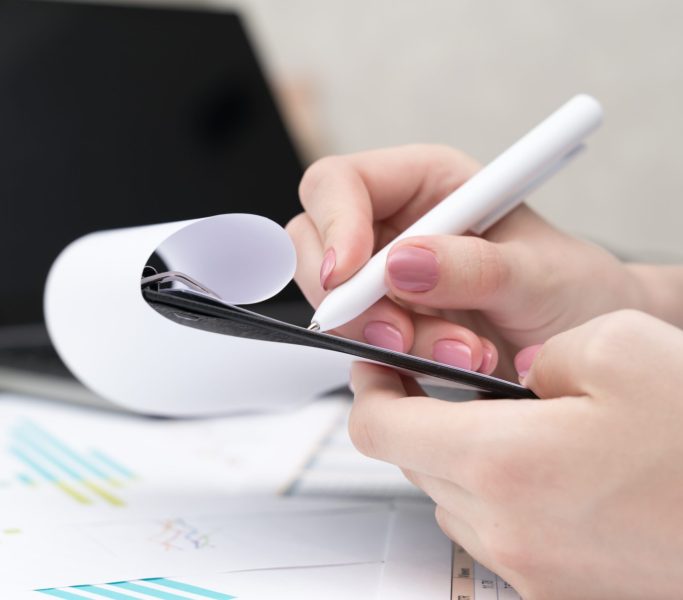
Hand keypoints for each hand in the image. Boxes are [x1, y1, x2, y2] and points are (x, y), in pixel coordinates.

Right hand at [286, 145, 644, 377]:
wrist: (585, 344)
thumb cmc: (572, 289)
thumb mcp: (539, 272)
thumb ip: (475, 266)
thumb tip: (399, 265)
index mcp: (425, 185)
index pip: (339, 183)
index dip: (333, 223)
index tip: (350, 275)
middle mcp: (396, 230)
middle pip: (318, 248)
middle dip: (354, 300)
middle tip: (401, 336)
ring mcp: (386, 284)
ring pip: (337, 308)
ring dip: (389, 340)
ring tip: (466, 355)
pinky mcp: (390, 328)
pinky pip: (360, 346)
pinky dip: (397, 364)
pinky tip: (455, 368)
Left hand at [348, 309, 682, 598]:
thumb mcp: (619, 348)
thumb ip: (537, 352)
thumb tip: (513, 376)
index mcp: (504, 463)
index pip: (379, 428)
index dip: (369, 387)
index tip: (378, 365)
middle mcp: (506, 527)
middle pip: (411, 461)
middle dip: (416, 415)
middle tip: (443, 383)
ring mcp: (530, 568)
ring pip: (448, 496)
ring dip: (457, 455)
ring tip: (508, 424)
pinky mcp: (557, 588)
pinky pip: (493, 529)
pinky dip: (496, 492)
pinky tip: (547, 466)